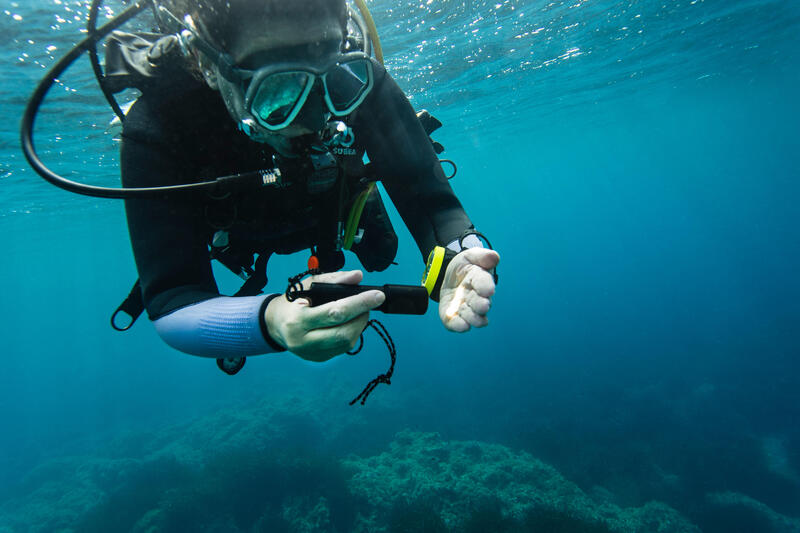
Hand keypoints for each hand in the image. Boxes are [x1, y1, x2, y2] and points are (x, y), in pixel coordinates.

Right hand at [264, 270, 384, 361]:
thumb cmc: (293, 302)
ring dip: (359, 325)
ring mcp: (311, 353)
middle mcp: (303, 340)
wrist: (275, 324)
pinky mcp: (318, 358)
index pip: (335, 313)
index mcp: (298, 320)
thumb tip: (358, 276)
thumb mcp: (309, 284)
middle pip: (344, 333)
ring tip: (357, 312)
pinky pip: (343, 348)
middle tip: (368, 304)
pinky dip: (351, 333)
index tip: (377, 296)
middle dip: (362, 316)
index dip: (359, 304)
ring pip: (346, 342)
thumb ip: (334, 279)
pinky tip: (347, 323)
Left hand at [439, 248, 499, 331]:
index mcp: (480, 281)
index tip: (488, 290)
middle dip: (481, 305)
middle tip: (482, 306)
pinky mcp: (454, 317)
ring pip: (472, 317)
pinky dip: (459, 326)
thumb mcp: (469, 256)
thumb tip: (494, 257)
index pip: (484, 283)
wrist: (446, 277)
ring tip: (469, 317)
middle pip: (481, 304)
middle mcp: (476, 298)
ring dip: (472, 318)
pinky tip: (461, 326)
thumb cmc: (462, 267)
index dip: (486, 287)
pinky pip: (457, 324)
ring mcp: (466, 309)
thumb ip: (481, 256)